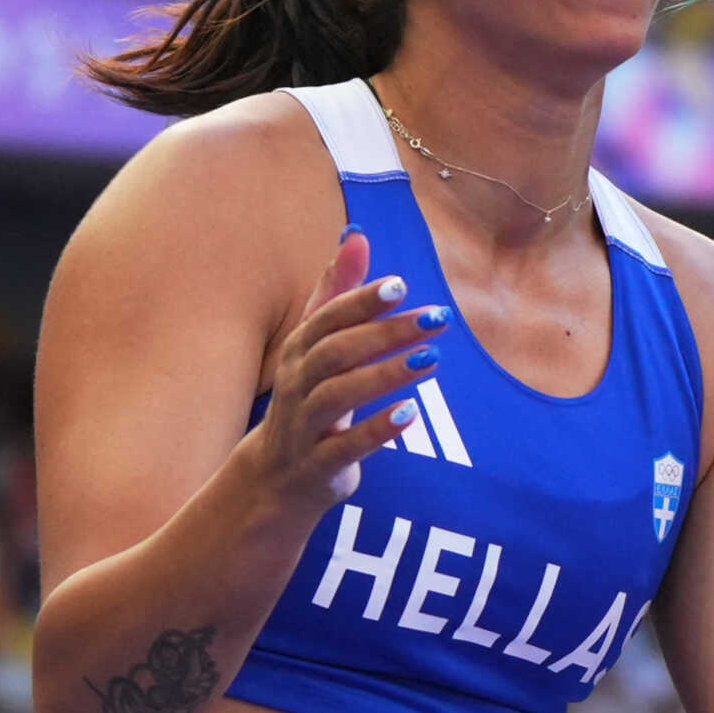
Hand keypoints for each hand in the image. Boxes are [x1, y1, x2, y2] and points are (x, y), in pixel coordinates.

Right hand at [246, 228, 448, 512]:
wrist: (276, 476)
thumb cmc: (309, 397)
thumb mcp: (317, 345)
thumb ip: (337, 293)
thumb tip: (356, 236)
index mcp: (300, 351)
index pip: (329, 318)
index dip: (362, 300)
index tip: (402, 284)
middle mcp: (297, 384)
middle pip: (336, 351)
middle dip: (385, 332)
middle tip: (437, 318)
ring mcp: (304, 425)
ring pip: (338, 395)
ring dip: (384, 375)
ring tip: (430, 359)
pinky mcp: (318, 465)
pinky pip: (346, 446)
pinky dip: (377, 430)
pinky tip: (411, 413)